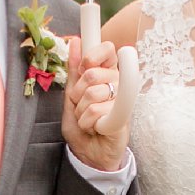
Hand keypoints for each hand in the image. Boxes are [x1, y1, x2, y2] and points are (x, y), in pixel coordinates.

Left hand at [61, 36, 127, 171]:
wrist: (90, 154)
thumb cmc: (83, 124)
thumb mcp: (72, 95)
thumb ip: (74, 70)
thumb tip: (75, 41)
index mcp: (107, 74)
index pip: (107, 49)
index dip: (92, 56)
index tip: (85, 68)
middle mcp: (118, 84)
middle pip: (92, 74)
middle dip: (78, 94)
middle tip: (82, 106)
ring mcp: (122, 100)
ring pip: (91, 94)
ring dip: (81, 112)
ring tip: (88, 120)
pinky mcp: (122, 117)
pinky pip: (96, 111)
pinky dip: (87, 122)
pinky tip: (94, 128)